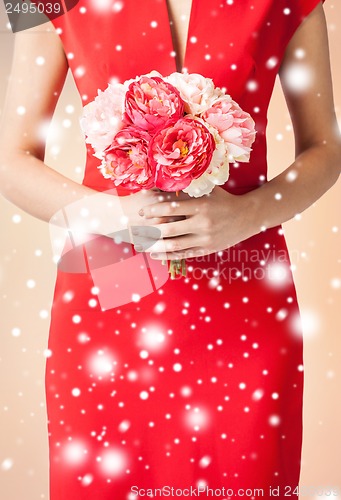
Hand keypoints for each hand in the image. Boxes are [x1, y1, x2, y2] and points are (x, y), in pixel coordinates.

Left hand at [131, 186, 258, 259]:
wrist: (247, 216)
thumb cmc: (224, 200)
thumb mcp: (208, 190)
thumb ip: (187, 189)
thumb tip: (163, 185)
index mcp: (201, 205)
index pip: (171, 207)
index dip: (153, 209)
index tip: (142, 211)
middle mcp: (202, 223)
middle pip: (169, 228)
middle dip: (150, 230)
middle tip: (136, 230)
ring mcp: (204, 238)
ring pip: (174, 245)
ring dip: (155, 246)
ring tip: (142, 244)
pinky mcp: (206, 249)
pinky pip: (183, 254)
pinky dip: (168, 255)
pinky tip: (155, 254)